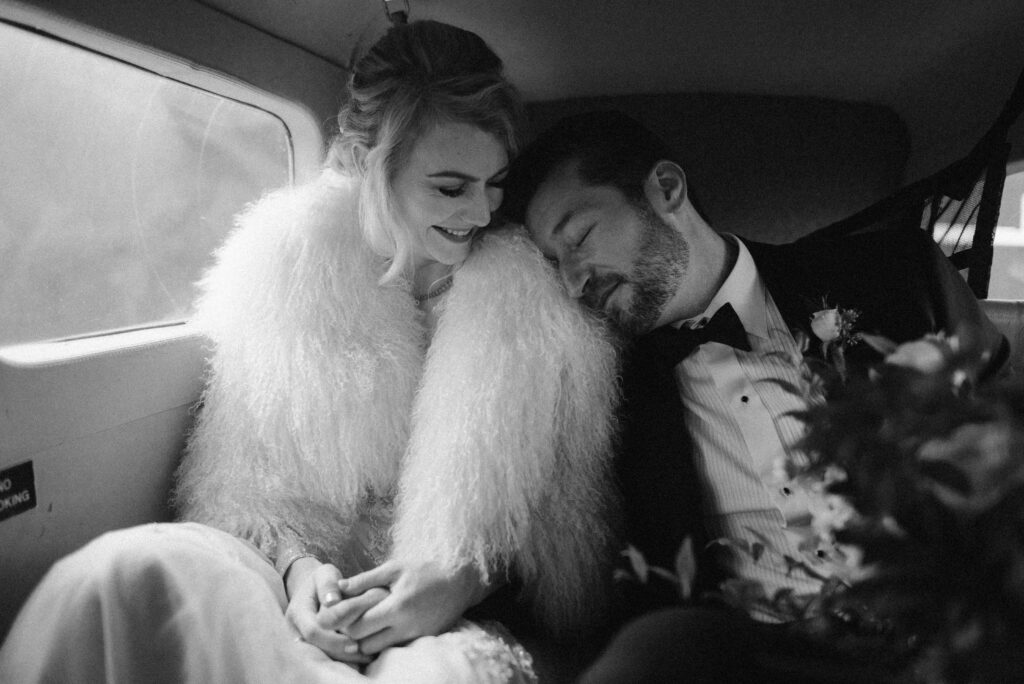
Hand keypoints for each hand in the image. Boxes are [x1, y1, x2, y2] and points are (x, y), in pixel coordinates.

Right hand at [283, 559, 382, 664]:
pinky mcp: (308, 647)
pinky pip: (322, 658)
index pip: (313, 631)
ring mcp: (299, 640)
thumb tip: (332, 601)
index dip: (334, 640)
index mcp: (297, 612)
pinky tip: (360, 659)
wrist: (312, 589)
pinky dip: (341, 660)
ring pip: (319, 657)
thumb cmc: (323, 580)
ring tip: (365, 658)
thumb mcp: (325, 573)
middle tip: (363, 654)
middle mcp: (294, 630)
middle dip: (340, 653)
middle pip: (316, 649)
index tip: (355, 644)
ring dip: (342, 660)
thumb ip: (328, 584)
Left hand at [331, 559, 495, 654]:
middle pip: (364, 644)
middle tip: (352, 619)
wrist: (459, 583)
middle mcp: (405, 627)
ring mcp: (414, 637)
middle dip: (354, 634)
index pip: (358, 627)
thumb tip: (337, 588)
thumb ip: (364, 580)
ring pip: (377, 650)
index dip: (346, 622)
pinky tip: (384, 626)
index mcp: (396, 607)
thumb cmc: (424, 571)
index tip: (344, 613)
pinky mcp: (420, 641)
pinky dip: (384, 641)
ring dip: (368, 640)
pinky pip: (393, 648)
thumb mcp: (393, 569)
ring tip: (367, 623)